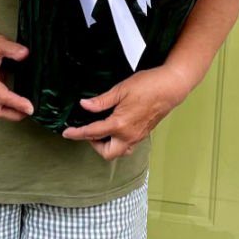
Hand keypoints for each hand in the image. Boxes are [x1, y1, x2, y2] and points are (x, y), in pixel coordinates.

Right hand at [0, 24, 34, 121]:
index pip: (1, 95)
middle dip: (13, 114)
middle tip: (30, 111)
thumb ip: (11, 49)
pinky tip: (21, 104)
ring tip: (27, 110)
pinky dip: (10, 107)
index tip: (30, 107)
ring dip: (12, 114)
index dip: (16, 103)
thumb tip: (24, 54)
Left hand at [60, 63, 190, 159]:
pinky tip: (116, 127)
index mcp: (120, 124)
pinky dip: (118, 141)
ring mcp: (137, 136)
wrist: (171, 87)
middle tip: (89, 130)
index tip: (67, 133)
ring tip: (103, 129)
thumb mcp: (120, 89)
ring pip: (118, 151)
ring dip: (108, 145)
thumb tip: (85, 105)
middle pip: (107, 153)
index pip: (92, 133)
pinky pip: (127, 145)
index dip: (77, 133)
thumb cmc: (149, 85)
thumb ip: (101, 101)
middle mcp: (128, 135)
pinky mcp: (143, 134)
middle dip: (95, 145)